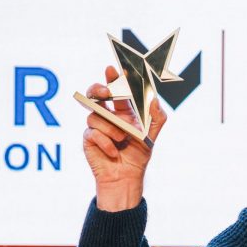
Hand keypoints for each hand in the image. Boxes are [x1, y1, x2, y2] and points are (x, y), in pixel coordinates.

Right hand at [83, 66, 166, 209]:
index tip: (113, 70)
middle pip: (96, 94)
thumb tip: (154, 98)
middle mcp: (108, 116)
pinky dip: (106, 142)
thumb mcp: (153, 135)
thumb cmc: (139, 154)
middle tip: (106, 92)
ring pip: (95, 115)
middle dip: (98, 88)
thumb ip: (157, 116)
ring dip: (111, 127)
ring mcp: (96, 126)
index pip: (117, 90)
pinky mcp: (88, 139)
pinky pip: (93, 133)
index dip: (114, 78)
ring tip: (122, 139)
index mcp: (124, 111)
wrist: (126, 177)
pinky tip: (113, 151)